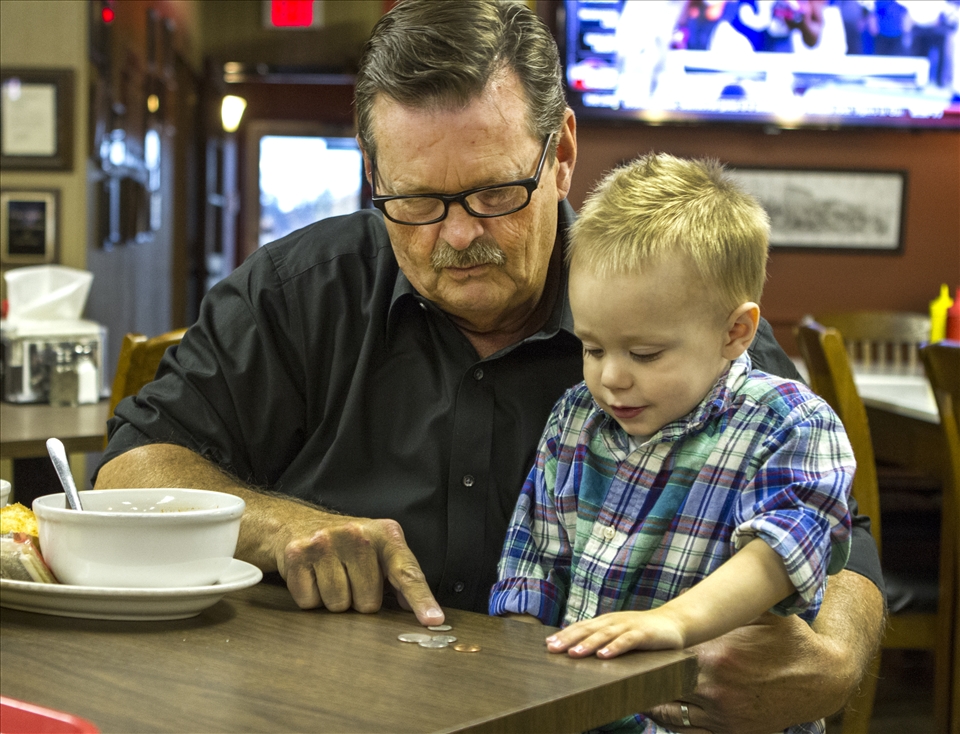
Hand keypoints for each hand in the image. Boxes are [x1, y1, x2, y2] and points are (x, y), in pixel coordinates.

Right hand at [272, 507, 444, 626]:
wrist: (295, 523)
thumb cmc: (344, 543)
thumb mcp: (378, 550)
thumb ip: (398, 576)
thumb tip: (411, 608)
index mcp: (386, 534)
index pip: (407, 572)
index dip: (421, 599)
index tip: (433, 620)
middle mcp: (358, 534)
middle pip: (368, 602)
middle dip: (358, 599)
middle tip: (348, 577)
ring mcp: (327, 542)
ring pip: (339, 605)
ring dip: (334, 600)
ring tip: (329, 575)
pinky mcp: (299, 554)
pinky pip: (310, 602)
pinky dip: (310, 597)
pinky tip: (312, 576)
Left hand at [545, 609, 684, 658]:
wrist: (674, 622)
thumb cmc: (643, 631)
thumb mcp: (619, 633)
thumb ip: (602, 639)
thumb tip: (578, 650)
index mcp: (606, 622)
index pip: (581, 627)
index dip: (564, 635)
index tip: (547, 644)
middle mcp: (614, 622)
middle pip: (588, 630)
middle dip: (569, 639)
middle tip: (552, 649)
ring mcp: (628, 626)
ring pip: (604, 635)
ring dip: (588, 644)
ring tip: (573, 653)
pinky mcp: (643, 634)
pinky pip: (627, 641)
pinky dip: (615, 647)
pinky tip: (604, 655)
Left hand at [645, 571, 882, 733]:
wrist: (823, 679)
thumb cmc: (788, 641)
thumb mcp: (758, 616)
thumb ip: (724, 606)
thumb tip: (694, 590)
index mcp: (717, 657)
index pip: (665, 658)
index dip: (642, 656)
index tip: (622, 650)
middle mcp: (716, 690)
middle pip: (661, 687)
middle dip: (640, 679)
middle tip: (617, 671)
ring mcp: (724, 716)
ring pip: (671, 714)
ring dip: (649, 703)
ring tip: (629, 690)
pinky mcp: (732, 732)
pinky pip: (690, 732)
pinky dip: (672, 723)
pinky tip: (658, 710)